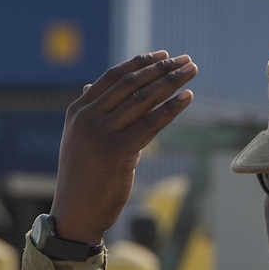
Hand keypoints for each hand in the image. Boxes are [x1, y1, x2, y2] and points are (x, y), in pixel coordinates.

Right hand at [50, 51, 196, 244]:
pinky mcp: (118, 152)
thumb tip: (92, 85)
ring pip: (143, 100)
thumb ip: (90, 113)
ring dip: (172, 82)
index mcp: (78, 111)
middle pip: (132, 84)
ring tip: (192, 72)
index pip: (114, 77)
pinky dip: (172, 109)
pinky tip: (188, 98)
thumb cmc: (82, 178)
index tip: (165, 55)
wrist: (76, 214)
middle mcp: (87, 118)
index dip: (142, 63)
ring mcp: (101, 134)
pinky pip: (151, 124)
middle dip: (162, 69)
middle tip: (187, 61)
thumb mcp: (78, 139)